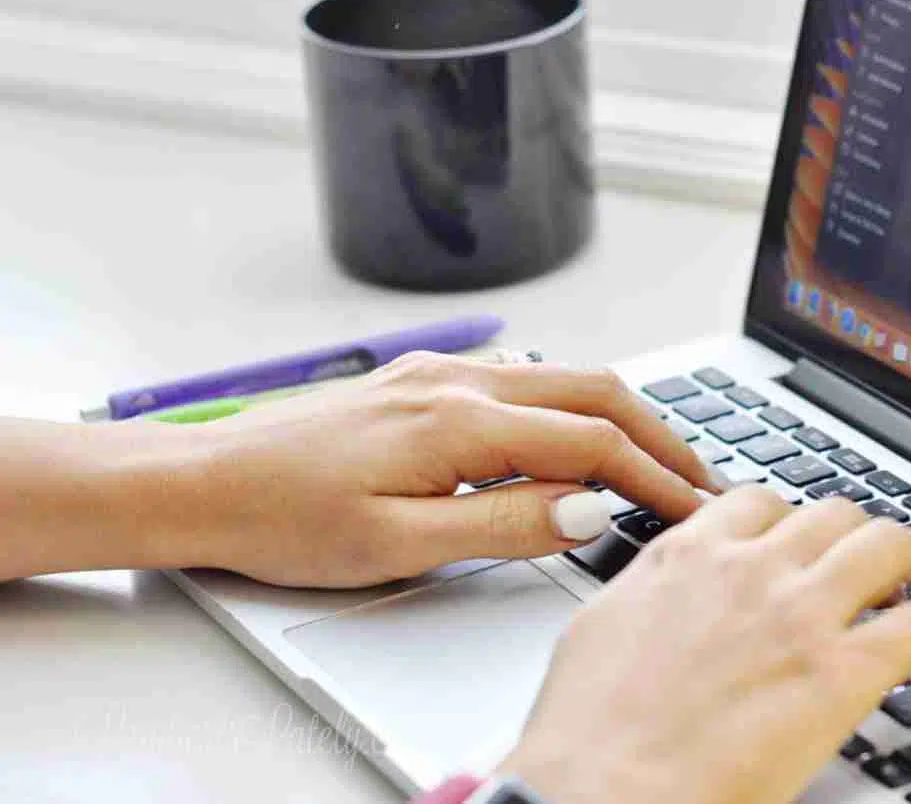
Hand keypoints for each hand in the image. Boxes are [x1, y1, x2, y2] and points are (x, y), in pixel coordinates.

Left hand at [174, 352, 723, 587]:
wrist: (201, 482)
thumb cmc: (283, 519)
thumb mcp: (398, 544)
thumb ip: (503, 523)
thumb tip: (588, 509)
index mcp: (460, 421)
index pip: (592, 443)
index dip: (655, 477)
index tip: (695, 508)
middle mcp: (460, 381)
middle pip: (595, 391)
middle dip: (660, 433)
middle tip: (702, 478)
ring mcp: (442, 373)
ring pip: (564, 378)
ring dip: (621, 416)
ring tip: (657, 461)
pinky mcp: (425, 380)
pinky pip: (526, 381)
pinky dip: (574, 407)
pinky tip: (580, 438)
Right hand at [500, 488, 910, 803]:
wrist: (601, 791)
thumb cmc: (585, 737)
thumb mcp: (600, 634)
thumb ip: (648, 597)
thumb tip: (660, 595)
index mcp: (687, 558)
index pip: (758, 504)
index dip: (793, 520)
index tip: (805, 537)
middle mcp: (750, 570)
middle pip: (832, 515)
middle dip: (860, 534)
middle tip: (876, 560)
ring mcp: (799, 614)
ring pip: (886, 548)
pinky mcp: (841, 673)